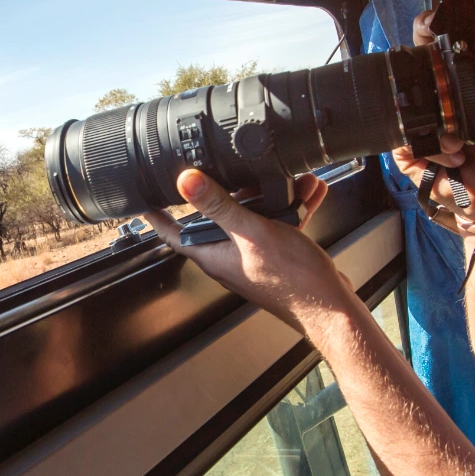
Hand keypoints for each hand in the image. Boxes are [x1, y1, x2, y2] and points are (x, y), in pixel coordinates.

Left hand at [142, 170, 356, 333]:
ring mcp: (253, 256)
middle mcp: (229, 257)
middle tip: (234, 167)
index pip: (172, 232)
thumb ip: (219, 205)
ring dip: (270, 195)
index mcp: (213, 255)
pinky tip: (309, 192)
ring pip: (253, 216)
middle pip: (216, 216)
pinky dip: (291, 207)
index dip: (156, 214)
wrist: (331, 308)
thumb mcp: (252, 232)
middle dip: (232, 189)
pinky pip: (278, 224)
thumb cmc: (293, 281)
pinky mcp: (276, 256)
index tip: (144, 197)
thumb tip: (186, 182)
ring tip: (290, 179)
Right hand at [390, 8, 474, 226]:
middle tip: (435, 71)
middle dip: (419, 70)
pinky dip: (434, 152)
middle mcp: (430, 102)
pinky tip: (456, 158)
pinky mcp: (410, 157)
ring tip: (460, 140)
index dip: (425, 31)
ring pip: (405, 111)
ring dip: (436, 126)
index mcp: (453, 84)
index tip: (430, 23)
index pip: (429, 48)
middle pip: (408, 73)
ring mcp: (417, 129)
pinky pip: (406, 145)